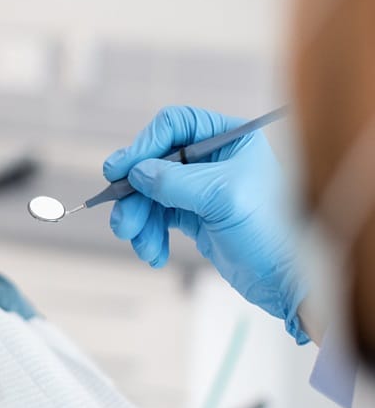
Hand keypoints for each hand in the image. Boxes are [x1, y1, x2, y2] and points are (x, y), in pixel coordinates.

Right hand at [103, 106, 308, 343]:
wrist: (289, 281)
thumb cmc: (272, 232)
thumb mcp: (221, 198)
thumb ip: (174, 181)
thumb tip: (135, 172)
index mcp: (229, 139)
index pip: (174, 126)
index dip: (143, 146)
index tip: (118, 171)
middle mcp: (214, 158)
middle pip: (155, 162)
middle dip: (135, 194)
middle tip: (123, 222)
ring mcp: (202, 187)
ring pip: (151, 192)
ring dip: (138, 218)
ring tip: (140, 244)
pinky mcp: (196, 215)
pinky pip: (158, 216)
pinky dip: (150, 233)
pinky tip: (154, 253)